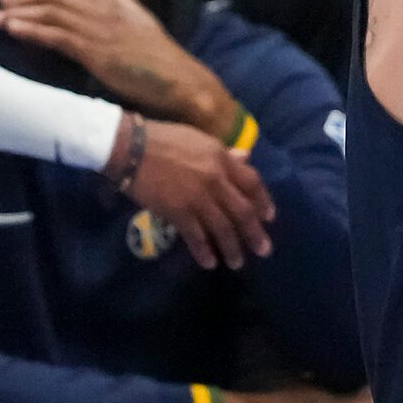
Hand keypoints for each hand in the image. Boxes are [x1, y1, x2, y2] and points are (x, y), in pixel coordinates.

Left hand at [0, 0, 238, 136]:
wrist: (177, 78)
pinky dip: (33, 30)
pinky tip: (14, 29)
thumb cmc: (156, 53)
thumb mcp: (135, 13)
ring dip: (20, 15)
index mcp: (113, 1)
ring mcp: (99, 30)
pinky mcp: (96, 51)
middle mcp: (104, 10)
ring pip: (52, 15)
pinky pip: (58, 36)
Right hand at [125, 117, 275, 268]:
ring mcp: (198, 198)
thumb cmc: (166, 139)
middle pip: (242, 211)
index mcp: (223, 160)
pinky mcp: (177, 212)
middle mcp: (216, 180)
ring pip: (222, 227)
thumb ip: (225, 153)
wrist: (132, 148)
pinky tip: (210, 263)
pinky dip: (204, 251)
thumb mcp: (202, 140)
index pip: (252, 182)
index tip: (269, 217)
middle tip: (264, 250)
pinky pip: (195, 235)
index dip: (263, 201)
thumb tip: (246, 157)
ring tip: (237, 263)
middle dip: (254, 233)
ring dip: (232, 247)